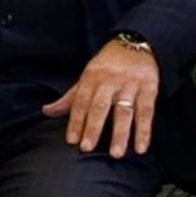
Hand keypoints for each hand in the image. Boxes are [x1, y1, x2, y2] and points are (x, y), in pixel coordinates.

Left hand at [41, 40, 159, 157]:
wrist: (137, 42)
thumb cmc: (108, 64)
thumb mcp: (88, 76)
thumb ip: (71, 97)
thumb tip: (47, 111)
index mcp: (93, 77)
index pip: (81, 101)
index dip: (76, 121)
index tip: (72, 140)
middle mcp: (111, 81)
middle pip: (100, 106)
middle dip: (93, 128)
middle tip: (87, 148)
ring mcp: (131, 85)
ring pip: (124, 111)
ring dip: (120, 134)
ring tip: (116, 154)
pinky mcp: (149, 88)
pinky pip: (146, 111)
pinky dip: (144, 131)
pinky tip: (141, 147)